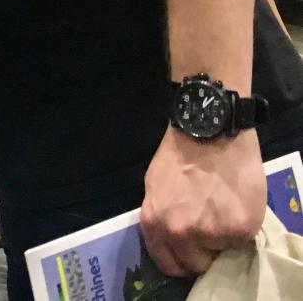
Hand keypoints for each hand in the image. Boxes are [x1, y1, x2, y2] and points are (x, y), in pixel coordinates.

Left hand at [140, 128, 265, 276]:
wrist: (210, 132)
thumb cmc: (180, 153)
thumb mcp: (155, 186)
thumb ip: (162, 216)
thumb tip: (173, 237)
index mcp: (154, 222)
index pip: (167, 263)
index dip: (180, 260)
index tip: (190, 253)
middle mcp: (180, 233)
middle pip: (196, 264)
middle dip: (204, 250)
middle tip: (211, 227)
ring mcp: (211, 234)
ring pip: (222, 250)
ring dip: (224, 235)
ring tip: (223, 206)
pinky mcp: (239, 229)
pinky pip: (243, 240)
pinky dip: (241, 226)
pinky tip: (235, 202)